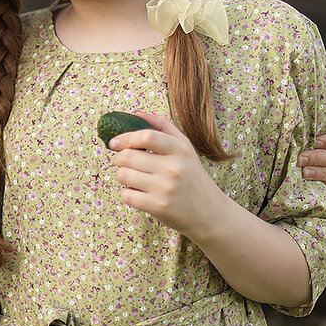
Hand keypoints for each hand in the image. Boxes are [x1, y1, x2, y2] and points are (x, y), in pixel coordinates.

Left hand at [107, 112, 228, 238]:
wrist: (209, 212)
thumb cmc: (191, 175)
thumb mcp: (184, 147)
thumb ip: (162, 126)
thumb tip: (136, 113)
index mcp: (181, 149)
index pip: (146, 136)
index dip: (125, 138)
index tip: (115, 142)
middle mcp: (174, 168)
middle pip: (127, 156)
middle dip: (121, 159)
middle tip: (128, 163)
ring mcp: (165, 188)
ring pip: (122, 175)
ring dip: (123, 176)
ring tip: (135, 178)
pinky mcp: (158, 206)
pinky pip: (126, 195)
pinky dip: (128, 194)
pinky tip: (140, 193)